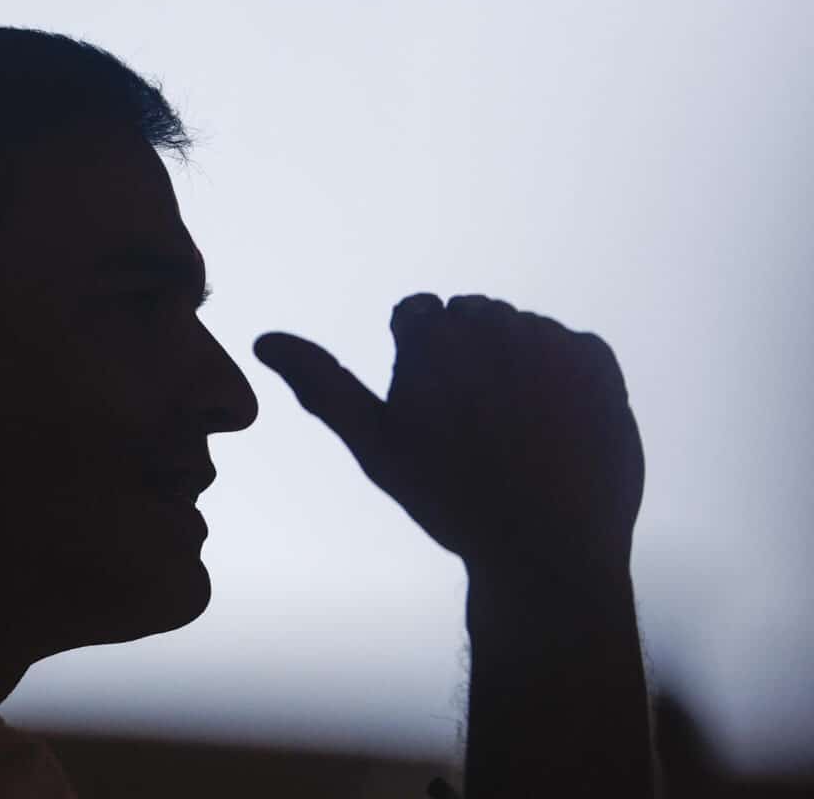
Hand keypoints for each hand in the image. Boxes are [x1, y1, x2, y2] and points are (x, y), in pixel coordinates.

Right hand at [254, 293, 643, 578]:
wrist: (546, 550)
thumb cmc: (449, 499)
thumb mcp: (373, 444)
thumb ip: (321, 381)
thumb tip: (265, 338)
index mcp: (432, 337)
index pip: (419, 312)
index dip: (420, 360)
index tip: (432, 409)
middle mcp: (493, 324)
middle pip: (472, 315)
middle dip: (468, 355)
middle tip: (473, 425)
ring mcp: (551, 340)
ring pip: (521, 330)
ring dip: (515, 365)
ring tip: (515, 432)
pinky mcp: (598, 360)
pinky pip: (571, 348)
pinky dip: (562, 378)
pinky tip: (552, 428)